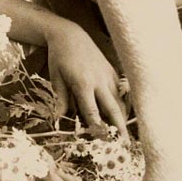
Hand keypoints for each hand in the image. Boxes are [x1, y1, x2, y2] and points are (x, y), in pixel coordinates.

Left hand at [45, 20, 129, 140]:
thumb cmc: (59, 57)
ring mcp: (107, 75)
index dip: (98, 128)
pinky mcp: (112, 71)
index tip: (103, 142)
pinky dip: (123, 105)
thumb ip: (61, 99)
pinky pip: (120, 92)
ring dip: (123, 118)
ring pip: (120, 101)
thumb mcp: (56, 78)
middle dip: (119, 128)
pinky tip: (123, 116)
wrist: (70, 35)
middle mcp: (99, 80)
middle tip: (125, 145)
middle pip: (112, 108)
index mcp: (83, 83)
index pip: (92, 111)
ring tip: (126, 135)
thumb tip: (60, 118)